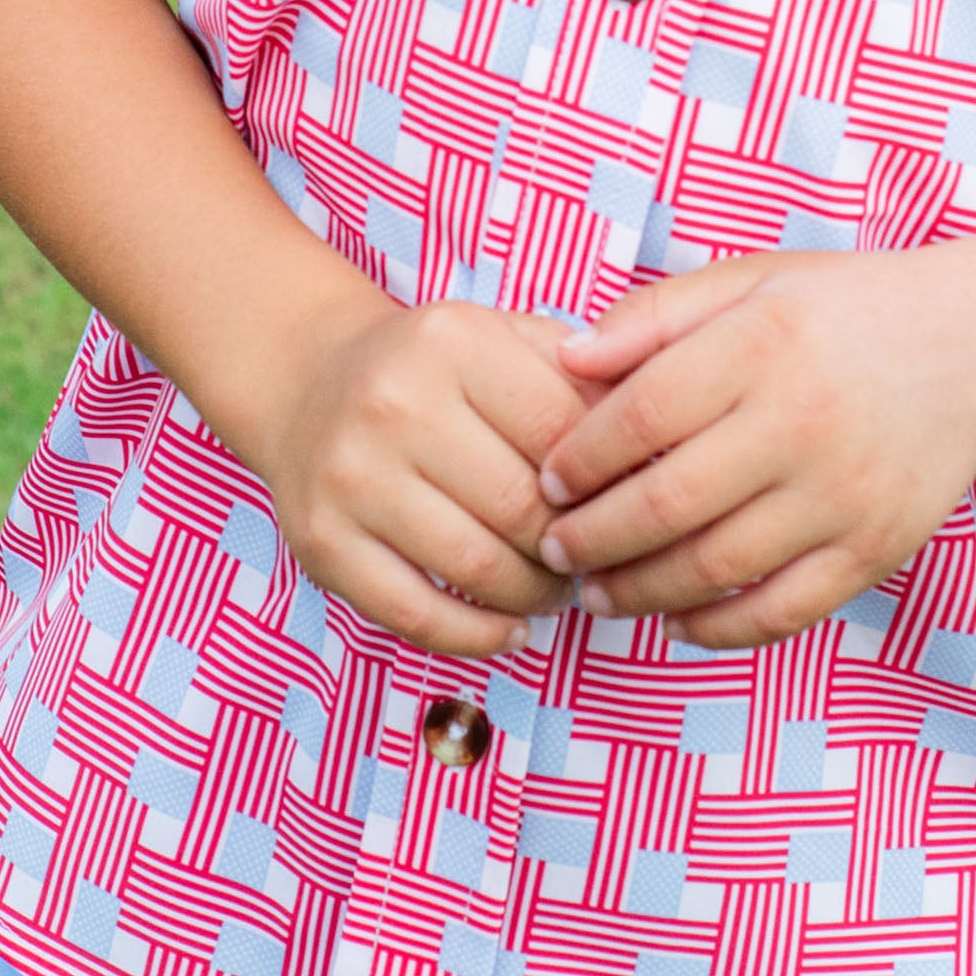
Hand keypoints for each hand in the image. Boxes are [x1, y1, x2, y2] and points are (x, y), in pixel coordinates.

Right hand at [249, 298, 589, 666]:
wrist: (308, 380)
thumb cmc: (436, 371)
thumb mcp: (504, 339)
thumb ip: (582, 378)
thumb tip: (667, 448)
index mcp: (453, 343)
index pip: (563, 431)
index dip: (607, 481)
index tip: (623, 504)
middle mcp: (394, 405)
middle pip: (523, 508)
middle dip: (574, 548)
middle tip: (594, 560)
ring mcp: (352, 477)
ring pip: (476, 568)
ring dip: (535, 597)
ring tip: (555, 590)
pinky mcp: (323, 542)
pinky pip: (417, 615)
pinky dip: (478, 637)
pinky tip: (510, 629)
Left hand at [534, 251, 975, 650]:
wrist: (974, 351)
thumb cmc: (842, 312)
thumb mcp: (752, 281)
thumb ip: (656, 315)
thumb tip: (565, 359)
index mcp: (762, 345)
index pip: (641, 416)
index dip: (578, 459)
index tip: (546, 480)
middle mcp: (803, 421)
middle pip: (667, 502)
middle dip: (592, 538)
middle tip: (554, 549)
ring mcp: (844, 494)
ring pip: (716, 567)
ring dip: (639, 593)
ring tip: (598, 593)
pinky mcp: (875, 549)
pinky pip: (782, 610)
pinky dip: (718, 629)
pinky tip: (676, 621)